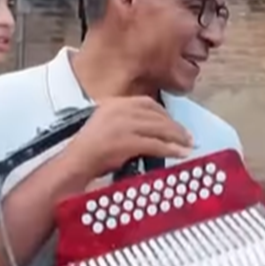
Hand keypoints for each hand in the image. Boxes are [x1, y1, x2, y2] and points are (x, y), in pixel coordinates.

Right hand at [63, 96, 193, 179]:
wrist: (76, 162)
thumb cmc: (90, 150)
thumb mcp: (107, 126)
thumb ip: (126, 122)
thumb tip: (152, 130)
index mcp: (114, 103)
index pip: (147, 103)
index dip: (165, 114)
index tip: (175, 123)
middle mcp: (120, 110)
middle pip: (157, 115)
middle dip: (175, 126)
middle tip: (188, 136)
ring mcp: (124, 125)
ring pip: (159, 128)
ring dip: (177, 137)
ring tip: (188, 145)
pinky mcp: (128, 142)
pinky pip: (156, 145)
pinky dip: (171, 149)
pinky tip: (180, 154)